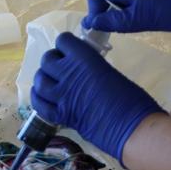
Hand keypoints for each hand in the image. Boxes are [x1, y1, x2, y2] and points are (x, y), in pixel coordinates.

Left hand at [31, 32, 164, 161]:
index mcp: (84, 57)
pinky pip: (40, 104)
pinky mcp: (61, 115)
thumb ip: (92, 67)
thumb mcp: (110, 72)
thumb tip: (84, 69)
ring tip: (51, 82)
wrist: (132, 128)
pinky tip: (43, 97)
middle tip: (60, 67)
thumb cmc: (132, 98)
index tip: (70, 51)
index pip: (63, 41)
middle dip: (52, 61)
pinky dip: (38, 99)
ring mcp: (62, 95)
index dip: (65, 45)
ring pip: (39, 81)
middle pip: (47, 60)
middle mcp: (69, 73)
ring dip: (43, 79)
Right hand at [82, 0, 170, 33]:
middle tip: (122, 26)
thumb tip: (90, 22)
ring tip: (139, 21)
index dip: (92, 5)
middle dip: (108, 10)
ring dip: (121, 9)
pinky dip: (132, 5)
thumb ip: (113, 21)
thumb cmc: (170, 10)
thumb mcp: (140, 20)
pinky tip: (148, 14)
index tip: (103, 21)